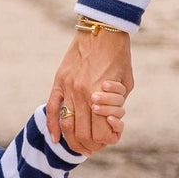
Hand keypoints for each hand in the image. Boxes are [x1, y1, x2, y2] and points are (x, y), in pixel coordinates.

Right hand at [47, 27, 133, 154]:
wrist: (102, 30)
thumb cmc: (118, 56)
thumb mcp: (126, 83)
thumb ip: (117, 104)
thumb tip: (110, 123)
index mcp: (100, 95)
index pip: (101, 131)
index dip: (108, 139)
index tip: (112, 139)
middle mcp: (81, 94)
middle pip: (82, 132)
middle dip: (91, 144)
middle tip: (96, 147)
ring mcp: (67, 89)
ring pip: (67, 125)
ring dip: (73, 141)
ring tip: (81, 147)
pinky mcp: (58, 82)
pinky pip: (52, 109)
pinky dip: (53, 126)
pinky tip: (56, 139)